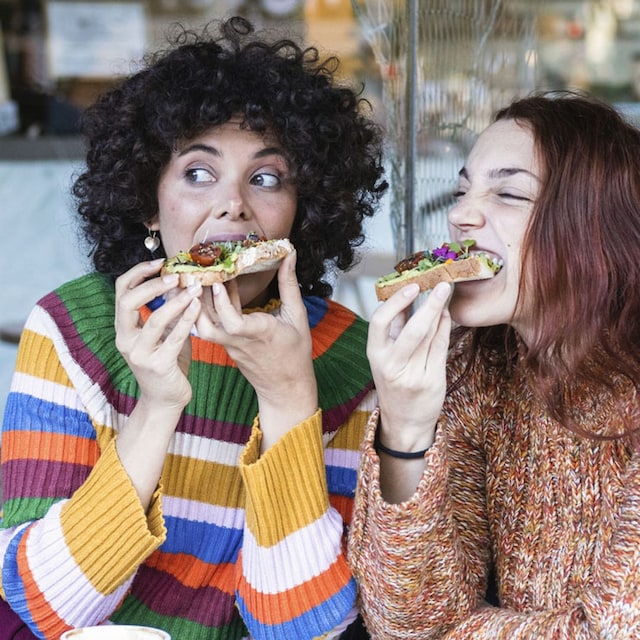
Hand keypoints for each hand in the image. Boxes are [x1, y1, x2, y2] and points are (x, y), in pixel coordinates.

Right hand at [114, 259, 202, 410]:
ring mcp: (139, 354)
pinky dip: (186, 319)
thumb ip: (166, 311)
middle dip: (152, 284)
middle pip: (128, 302)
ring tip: (193, 288)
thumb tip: (178, 282)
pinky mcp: (157, 365)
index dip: (137, 273)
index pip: (121, 292)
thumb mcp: (163, 333)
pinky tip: (197, 306)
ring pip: (154, 320)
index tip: (160, 262)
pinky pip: (173, 338)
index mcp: (123, 329)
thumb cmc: (167, 363)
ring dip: (176, 301)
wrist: (166, 400)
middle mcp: (125, 340)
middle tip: (176, 276)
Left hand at [195, 251, 317, 448]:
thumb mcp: (298, 316)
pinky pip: (210, 328)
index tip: (217, 283)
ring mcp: (229, 346)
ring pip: (202, 328)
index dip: (222, 303)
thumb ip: (289, 285)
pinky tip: (211, 289)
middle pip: (206, 326)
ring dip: (196, 304)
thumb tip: (289, 255)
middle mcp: (239, 341)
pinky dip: (206, 309)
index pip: (233, 323)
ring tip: (198, 278)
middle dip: (196, 301)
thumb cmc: (295, 352)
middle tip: (194, 273)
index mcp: (260, 334)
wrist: (285, 387)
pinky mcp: (225, 347)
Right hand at [367, 281, 451, 451]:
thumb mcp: (385, 357)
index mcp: (376, 356)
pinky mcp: (433, 380)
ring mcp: (414, 375)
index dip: (396, 302)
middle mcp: (393, 366)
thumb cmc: (394, 383)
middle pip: (413, 329)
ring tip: (444, 295)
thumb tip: (405, 295)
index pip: (380, 322)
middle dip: (431, 303)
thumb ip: (394, 328)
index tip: (412, 287)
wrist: (405, 421)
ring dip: (440, 312)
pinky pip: (441, 347)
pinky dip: (445, 328)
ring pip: (431, 336)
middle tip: (443, 285)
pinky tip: (446, 315)